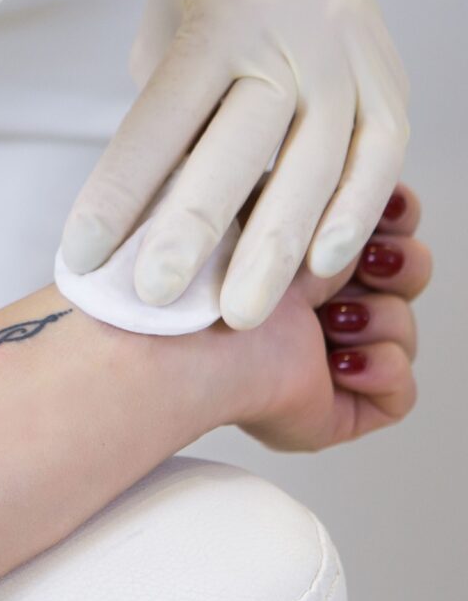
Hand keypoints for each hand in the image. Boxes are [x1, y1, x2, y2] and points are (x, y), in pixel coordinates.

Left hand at [61, 0, 408, 330]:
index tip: (86, 254)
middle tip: (158, 296)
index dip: (119, 196)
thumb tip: (147, 214)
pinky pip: (378, 160)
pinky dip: (349, 218)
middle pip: (239, 149)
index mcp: (220, 18)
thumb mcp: (164, 32)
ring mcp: (348, 59)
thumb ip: (164, 116)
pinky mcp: (389, 82)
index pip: (160, 121)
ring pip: (314, 167)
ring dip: (273, 251)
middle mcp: (289, 35)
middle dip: (193, 233)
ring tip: (239, 311)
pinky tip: (320, 267)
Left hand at [214, 184, 427, 450]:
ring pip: (403, 330)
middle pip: (404, 276)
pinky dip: (381, 370)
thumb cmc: (212, 271)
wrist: (195, 340)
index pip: (372, 229)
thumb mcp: (270, 203)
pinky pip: (400, 393)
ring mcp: (323, 358)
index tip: (386, 210)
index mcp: (291, 254)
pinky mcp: (335, 411)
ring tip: (329, 320)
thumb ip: (321, 191)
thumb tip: (372, 189)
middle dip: (400, 264)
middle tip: (369, 264)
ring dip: (380, 318)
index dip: (391, 219)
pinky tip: (336, 362)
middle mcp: (308, 305)